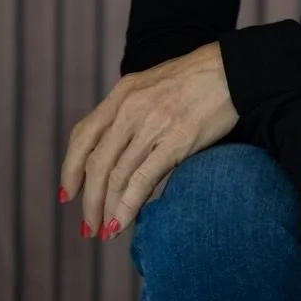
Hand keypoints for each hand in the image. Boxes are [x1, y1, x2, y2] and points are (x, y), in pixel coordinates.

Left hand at [58, 43, 239, 240]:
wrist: (233, 69)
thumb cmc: (196, 78)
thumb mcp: (152, 84)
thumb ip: (130, 109)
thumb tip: (117, 146)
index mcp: (123, 92)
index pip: (83, 136)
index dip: (70, 169)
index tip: (67, 194)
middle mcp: (131, 108)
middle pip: (96, 163)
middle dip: (88, 202)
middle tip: (88, 226)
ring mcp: (152, 125)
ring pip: (116, 176)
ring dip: (106, 210)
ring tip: (106, 231)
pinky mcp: (176, 141)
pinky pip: (142, 181)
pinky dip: (127, 207)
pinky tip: (122, 223)